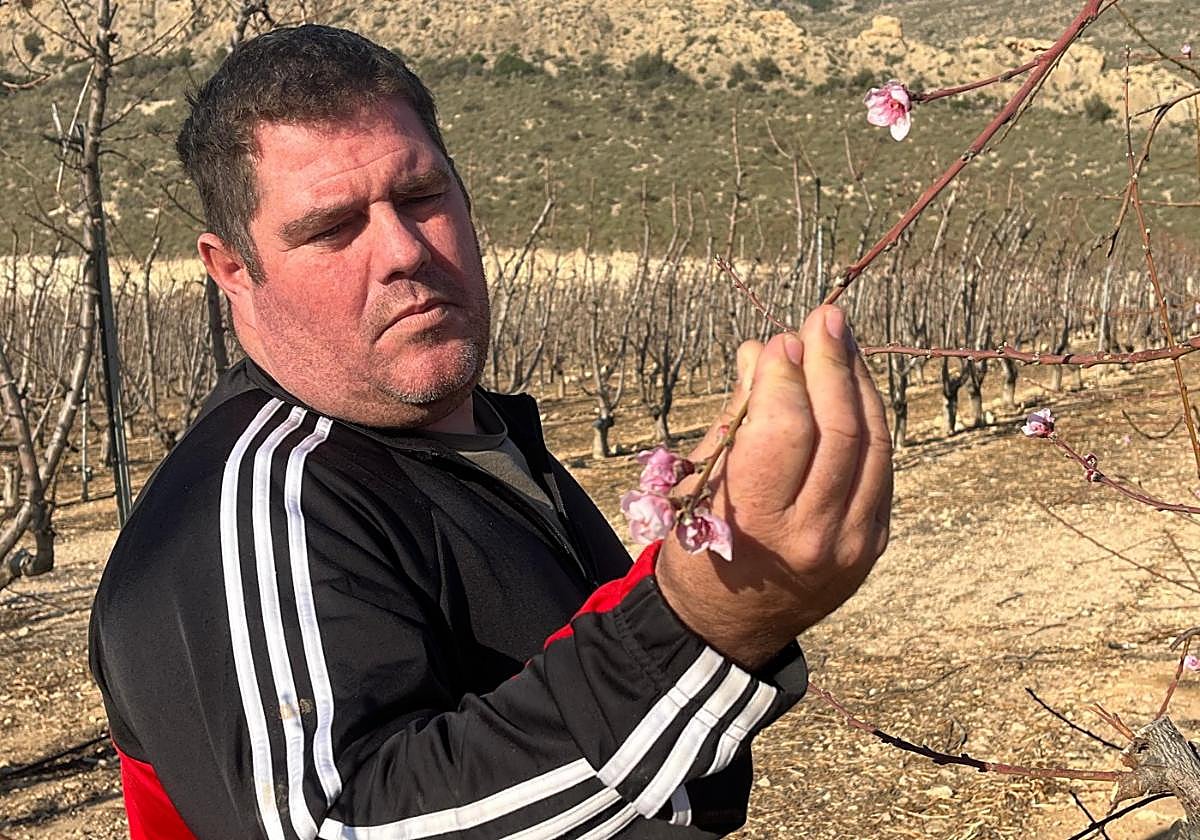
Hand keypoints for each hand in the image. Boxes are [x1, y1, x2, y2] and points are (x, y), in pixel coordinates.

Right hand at [656, 305, 892, 669]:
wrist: (727, 629)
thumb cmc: (698, 548)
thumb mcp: (698, 485)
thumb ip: (737, 418)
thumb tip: (763, 352)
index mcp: (757, 524)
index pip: (786, 431)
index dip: (786, 376)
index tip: (778, 340)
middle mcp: (813, 537)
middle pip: (838, 430)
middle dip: (831, 364)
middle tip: (823, 319)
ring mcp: (853, 544)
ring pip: (872, 444)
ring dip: (858, 382)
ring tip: (841, 338)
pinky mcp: (873, 543)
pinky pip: (881, 467)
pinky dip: (869, 419)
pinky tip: (854, 385)